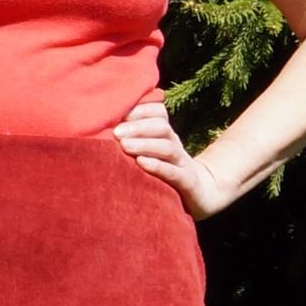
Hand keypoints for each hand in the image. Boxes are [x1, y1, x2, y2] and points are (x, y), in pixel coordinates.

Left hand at [112, 101, 231, 220]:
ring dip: (144, 144)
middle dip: (137, 127)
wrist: (200, 195)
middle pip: (161, 127)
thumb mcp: (151, 154)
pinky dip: (157, 166)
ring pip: (166, 147)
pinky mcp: (187, 181)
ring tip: (124, 145)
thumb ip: (134, 141)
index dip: (140, 110)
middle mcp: (175, 145)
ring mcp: (182, 163)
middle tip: (116, 133)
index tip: (118, 114)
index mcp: (166, 135)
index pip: (158, 112)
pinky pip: (173, 172)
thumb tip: (105, 130)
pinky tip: (141, 163)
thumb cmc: (164, 173)